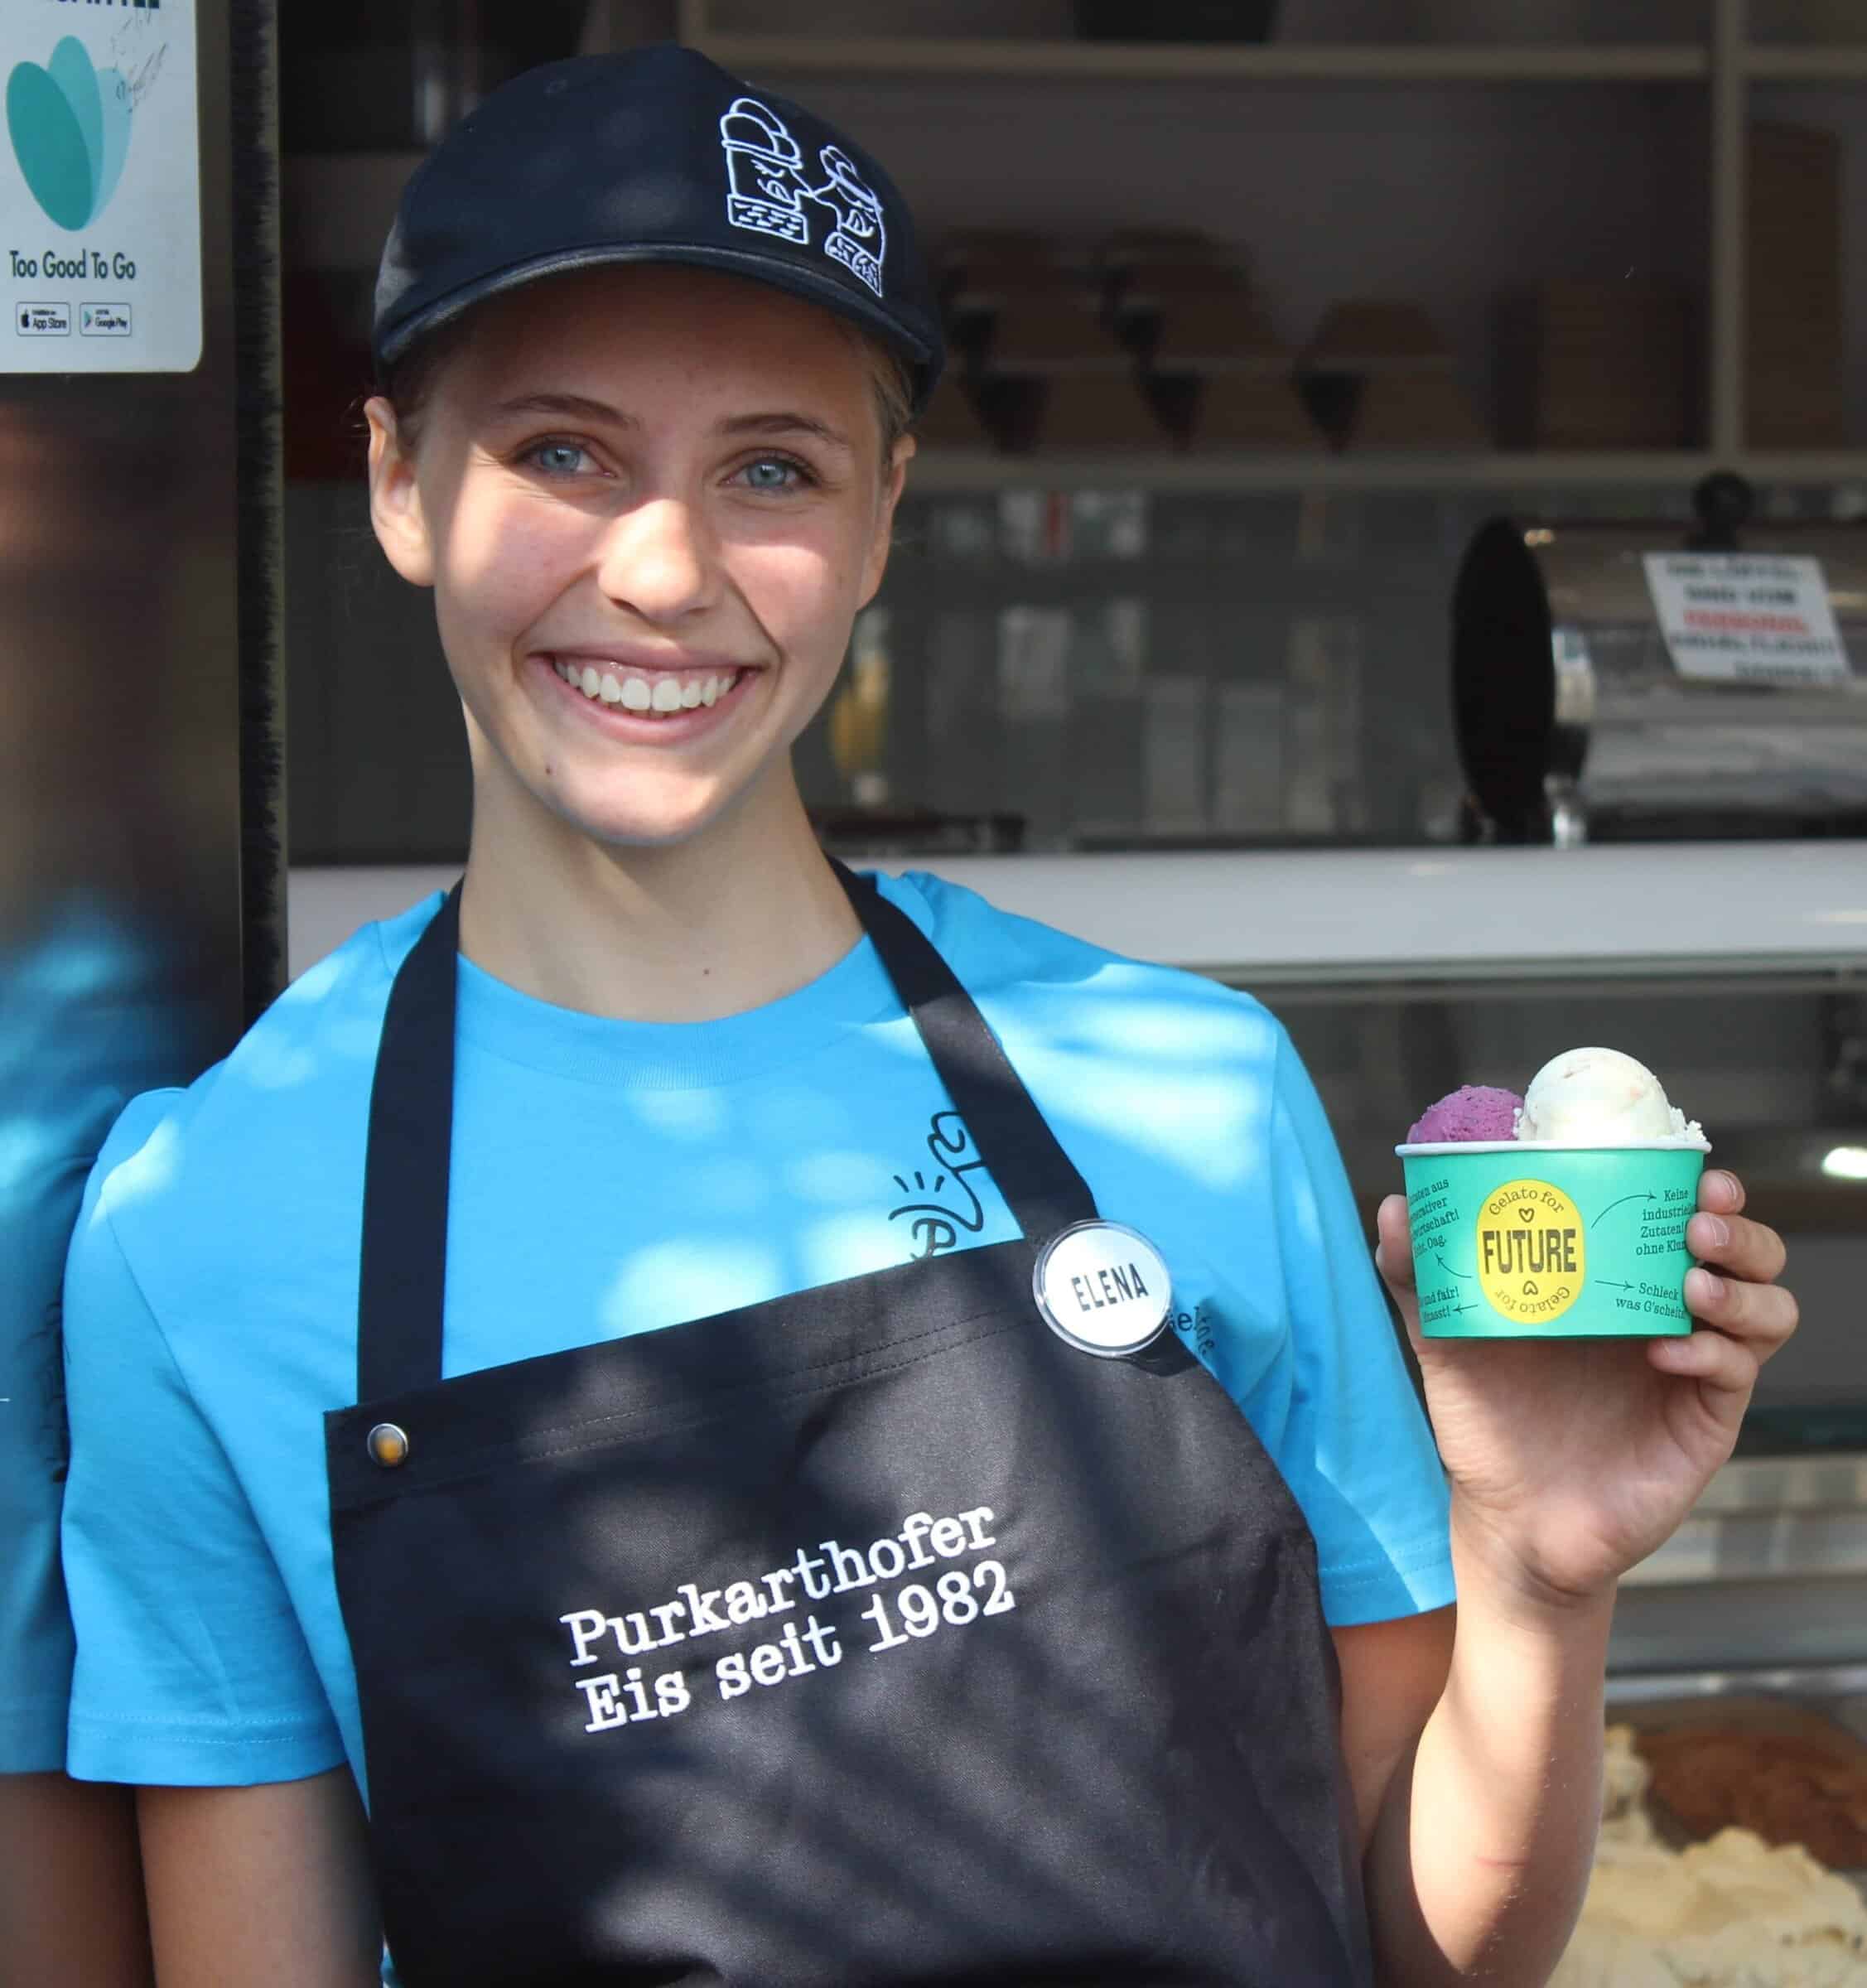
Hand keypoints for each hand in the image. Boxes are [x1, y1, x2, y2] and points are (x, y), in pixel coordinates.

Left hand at [1375, 1169, 1798, 1611]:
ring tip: (1692, 1282)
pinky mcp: (1704, 1421)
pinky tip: (1666, 1352)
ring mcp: (1694, 1368)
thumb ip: (1420, 1275)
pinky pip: (1738, 1373)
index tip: (1688, 1164)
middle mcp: (1666, 1315)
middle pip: (1748, 1253)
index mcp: (1618, 1280)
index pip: (1683, 1214)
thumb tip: (1394, 1207)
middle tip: (1699, 1219)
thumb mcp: (1447, 1338)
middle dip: (1739, 1227)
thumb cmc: (1488, 1419)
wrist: (1507, 1517)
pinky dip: (1713, 1353)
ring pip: (1769, 1308)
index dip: (1698, 1185)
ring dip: (1741, 1286)